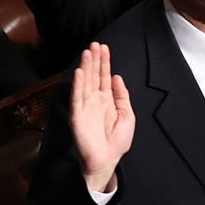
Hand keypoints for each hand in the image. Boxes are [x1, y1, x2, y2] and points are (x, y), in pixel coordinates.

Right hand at [71, 42, 134, 194]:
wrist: (107, 161)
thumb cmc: (117, 142)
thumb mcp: (127, 116)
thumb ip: (122, 96)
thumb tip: (118, 76)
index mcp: (107, 100)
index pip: (104, 76)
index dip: (104, 62)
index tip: (103, 47)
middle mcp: (95, 100)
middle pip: (94, 76)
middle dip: (94, 60)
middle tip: (94, 44)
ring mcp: (86, 106)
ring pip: (85, 83)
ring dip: (86, 68)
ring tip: (87, 53)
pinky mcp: (78, 115)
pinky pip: (77, 98)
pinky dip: (78, 85)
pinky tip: (79, 73)